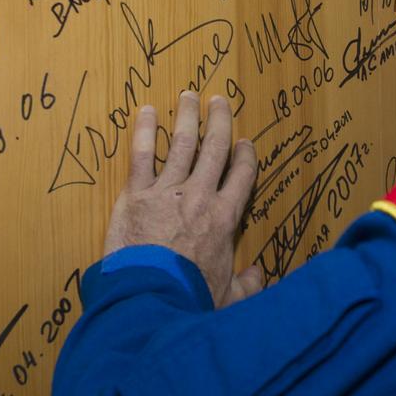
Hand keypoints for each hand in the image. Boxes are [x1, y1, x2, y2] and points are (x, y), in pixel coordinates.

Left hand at [104, 91, 262, 307]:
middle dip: (219, 121)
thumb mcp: (229, 298)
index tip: (244, 142)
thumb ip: (247, 285)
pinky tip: (147, 112)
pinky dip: (146, 131)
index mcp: (226, 218)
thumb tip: (258, 276)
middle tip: (219, 101)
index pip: (243, 176)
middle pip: (215, 149)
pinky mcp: (137, 194)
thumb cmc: (191, 299)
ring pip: (183, 144)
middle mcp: (201, 196)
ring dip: (187, 117)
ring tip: (189, 96)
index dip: (245, 156)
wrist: (151, 297)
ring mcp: (168, 191)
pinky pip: (143, 155)